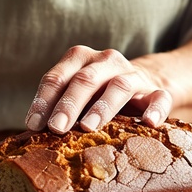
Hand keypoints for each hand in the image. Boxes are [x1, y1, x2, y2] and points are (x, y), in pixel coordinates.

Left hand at [24, 45, 173, 133]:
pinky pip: (159, 98)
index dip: (44, 100)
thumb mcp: (76, 94)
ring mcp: (133, 74)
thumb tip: (32, 132)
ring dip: (103, 106)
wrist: (142, 84)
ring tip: (89, 126)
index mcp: (80, 58)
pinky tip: (148, 123)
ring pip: (119, 86)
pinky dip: (155, 109)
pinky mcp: (156, 91)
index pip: (58, 77)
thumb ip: (57, 105)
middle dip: (69, 104)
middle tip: (56, 127)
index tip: (34, 124)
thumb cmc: (97, 93)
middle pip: (85, 80)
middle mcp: (106, 61)